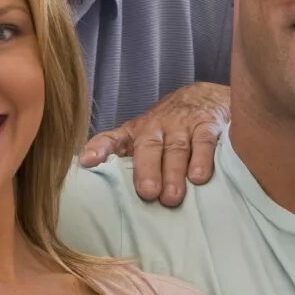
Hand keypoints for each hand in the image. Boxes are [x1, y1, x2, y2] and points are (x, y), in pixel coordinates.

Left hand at [79, 83, 229, 206]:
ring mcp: (182, 125)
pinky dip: (202, 158)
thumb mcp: (145, 139)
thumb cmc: (168, 128)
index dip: (99, 148)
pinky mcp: (207, 124)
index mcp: (135, 132)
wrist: (205, 95)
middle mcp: (156, 127)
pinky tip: (198, 177)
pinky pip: (203, 141)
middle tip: (148, 193)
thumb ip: (129, 163)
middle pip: (148, 147)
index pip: (112, 139)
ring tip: (172, 197)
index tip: (87, 161)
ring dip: (174, 172)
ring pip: (176, 148)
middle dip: (147, 170)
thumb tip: (110, 199)